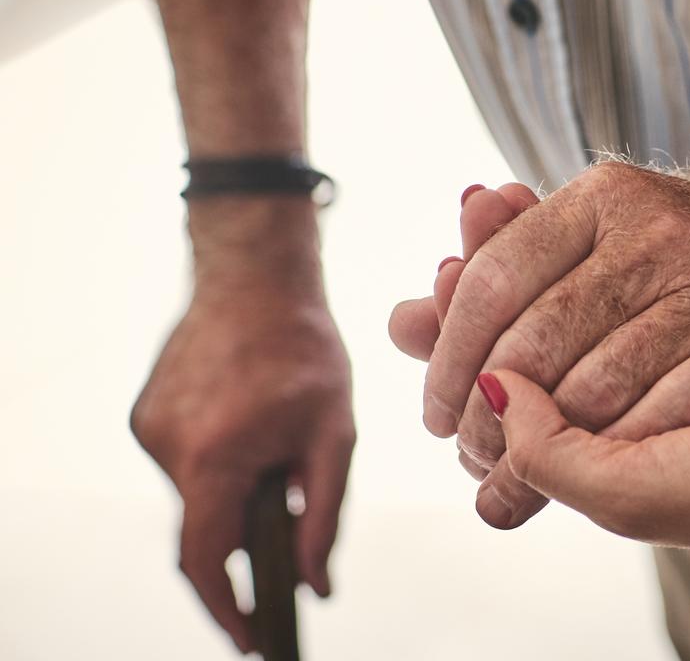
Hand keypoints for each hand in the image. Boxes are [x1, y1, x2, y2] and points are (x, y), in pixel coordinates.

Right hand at [132, 201, 353, 654]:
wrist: (255, 276)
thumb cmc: (307, 351)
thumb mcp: (335, 436)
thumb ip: (323, 517)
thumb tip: (316, 586)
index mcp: (214, 456)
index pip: (206, 562)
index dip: (227, 610)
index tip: (254, 640)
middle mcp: (167, 448)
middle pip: (205, 529)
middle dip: (246, 537)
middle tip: (287, 520)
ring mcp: (148, 430)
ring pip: (197, 495)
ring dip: (236, 491)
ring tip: (278, 444)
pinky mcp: (144, 415)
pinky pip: (185, 463)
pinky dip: (219, 465)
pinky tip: (250, 426)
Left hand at [399, 165, 689, 529]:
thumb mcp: (597, 246)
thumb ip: (500, 281)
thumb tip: (402, 320)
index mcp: (605, 196)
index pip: (492, 279)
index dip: (448, 354)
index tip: (435, 409)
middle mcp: (658, 232)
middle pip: (533, 343)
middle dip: (486, 416)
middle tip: (467, 455)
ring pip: (591, 391)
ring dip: (542, 451)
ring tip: (511, 477)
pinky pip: (661, 415)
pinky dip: (616, 455)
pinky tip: (593, 473)